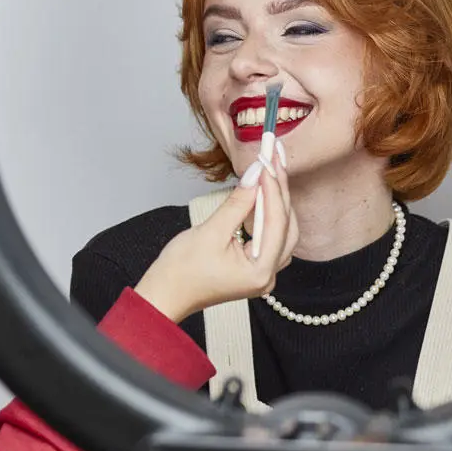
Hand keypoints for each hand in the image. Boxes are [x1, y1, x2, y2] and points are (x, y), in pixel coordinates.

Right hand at [134, 149, 297, 322]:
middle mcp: (268, 275)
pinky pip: (271, 235)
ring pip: (282, 229)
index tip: (266, 158)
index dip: (272, 186)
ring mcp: (263, 272)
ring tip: (271, 168)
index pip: (276, 220)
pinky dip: (269, 213)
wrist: (165, 293)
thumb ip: (237, 203)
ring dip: (276, 199)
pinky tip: (265, 193)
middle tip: (273, 156)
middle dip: (279, 189)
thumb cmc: (180, 272)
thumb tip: (255, 175)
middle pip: (286, 224)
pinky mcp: (255, 266)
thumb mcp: (209, 232)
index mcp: (260, 271)